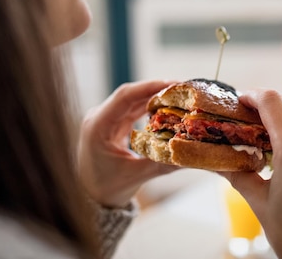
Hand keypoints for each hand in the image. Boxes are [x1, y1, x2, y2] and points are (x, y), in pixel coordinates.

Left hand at [77, 80, 178, 207]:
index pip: (124, 97)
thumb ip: (162, 164)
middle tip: (183, 89)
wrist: (90, 198)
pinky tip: (167, 107)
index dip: (149, 87)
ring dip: (155, 96)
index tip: (173, 84)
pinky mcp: (114, 123)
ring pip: (133, 100)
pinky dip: (151, 107)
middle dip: (157, 89)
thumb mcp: (135, 176)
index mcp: (97, 127)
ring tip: (179, 96)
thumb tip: (190, 157)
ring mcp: (106, 119)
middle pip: (130, 95)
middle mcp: (99, 118)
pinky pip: (134, 109)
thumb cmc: (106, 188)